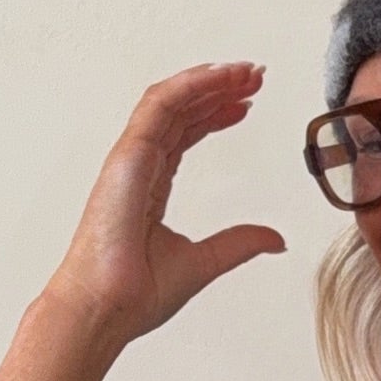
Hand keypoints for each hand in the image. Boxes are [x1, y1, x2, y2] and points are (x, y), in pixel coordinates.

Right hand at [45, 61, 287, 346]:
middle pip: (180, 111)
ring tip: (243, 71)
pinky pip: (157, 107)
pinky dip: (188, 86)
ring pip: (169, 101)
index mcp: (151, 187)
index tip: (247, 104)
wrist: (107, 309)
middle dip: (217, 89)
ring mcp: (130, 160)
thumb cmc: (135, 294)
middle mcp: (138, 167)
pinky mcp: (127, 158)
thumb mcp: (205, 262)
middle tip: (254, 77)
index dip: (215, 114)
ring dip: (207, 80)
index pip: (184, 135)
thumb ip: (239, 243)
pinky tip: (216, 76)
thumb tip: (274, 239)